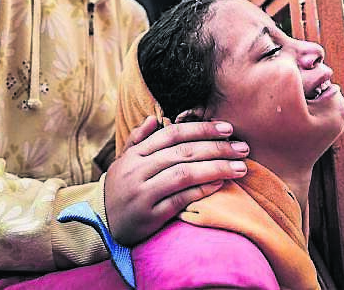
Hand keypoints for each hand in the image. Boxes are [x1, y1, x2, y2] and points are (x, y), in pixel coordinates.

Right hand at [104, 116, 249, 245]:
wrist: (100, 224)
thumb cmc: (118, 189)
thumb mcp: (123, 161)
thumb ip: (139, 139)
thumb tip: (156, 118)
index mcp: (134, 154)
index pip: (172, 134)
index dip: (201, 129)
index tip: (227, 128)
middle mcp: (137, 171)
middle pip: (183, 153)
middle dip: (217, 148)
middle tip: (243, 147)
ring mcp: (143, 193)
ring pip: (184, 174)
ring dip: (216, 168)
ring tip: (240, 167)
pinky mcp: (150, 216)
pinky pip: (180, 199)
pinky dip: (201, 190)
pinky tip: (220, 184)